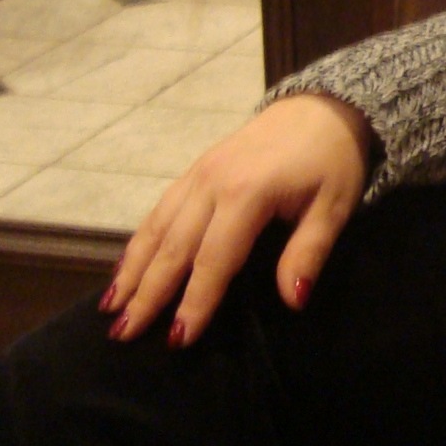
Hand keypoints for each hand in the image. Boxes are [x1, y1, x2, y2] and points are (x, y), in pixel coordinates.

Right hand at [101, 93, 371, 346]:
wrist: (323, 107)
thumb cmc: (333, 160)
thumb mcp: (334, 206)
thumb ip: (309, 252)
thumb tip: (292, 300)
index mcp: (247, 193)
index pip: (214, 259)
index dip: (196, 301)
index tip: (178, 339)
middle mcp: (212, 183)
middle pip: (174, 247)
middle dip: (147, 294)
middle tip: (123, 336)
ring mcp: (198, 173)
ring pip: (157, 228)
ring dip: (132, 270)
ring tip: (111, 309)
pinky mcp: (195, 168)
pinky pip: (160, 209)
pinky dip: (140, 241)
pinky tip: (125, 268)